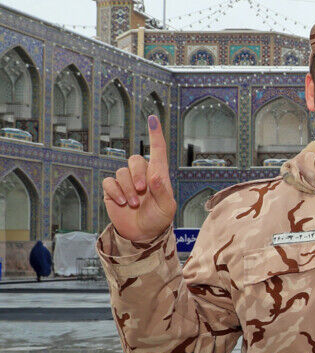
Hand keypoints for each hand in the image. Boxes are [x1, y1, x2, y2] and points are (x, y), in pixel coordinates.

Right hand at [102, 115, 175, 243]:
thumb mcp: (167, 208)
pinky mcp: (113, 190)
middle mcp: (142, 175)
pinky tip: (122, 202)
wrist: (142, 234)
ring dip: (128, 188)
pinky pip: (109, 182)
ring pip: (121, 173)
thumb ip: (163, 191)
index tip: (153, 119)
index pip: (158, 151)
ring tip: (134, 203)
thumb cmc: (159, 219)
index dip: (155, 135)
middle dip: (137, 174)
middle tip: (142, 190)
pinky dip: (115, 192)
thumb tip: (155, 175)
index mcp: (159, 175)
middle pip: (134, 160)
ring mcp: (126, 182)